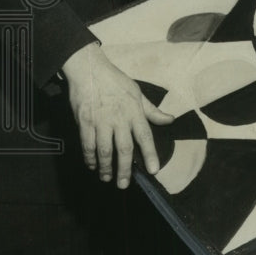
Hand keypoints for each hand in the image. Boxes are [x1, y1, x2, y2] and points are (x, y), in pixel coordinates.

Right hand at [60, 42, 173, 187]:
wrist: (90, 70)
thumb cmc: (116, 81)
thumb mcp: (138, 93)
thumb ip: (152, 110)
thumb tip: (170, 120)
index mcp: (134, 111)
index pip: (145, 136)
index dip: (150, 154)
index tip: (154, 170)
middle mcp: (119, 118)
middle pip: (124, 149)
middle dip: (125, 169)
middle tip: (124, 185)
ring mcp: (101, 121)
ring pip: (104, 151)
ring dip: (106, 167)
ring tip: (107, 178)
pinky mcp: (85, 122)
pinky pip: (87, 145)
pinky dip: (89, 158)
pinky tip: (92, 166)